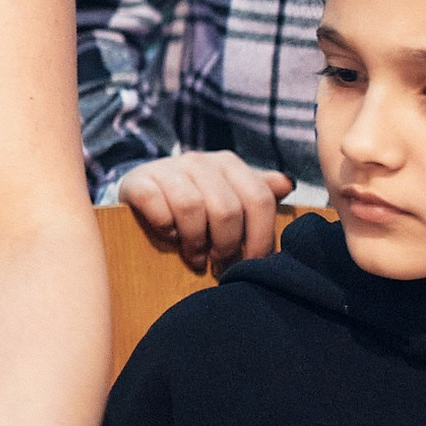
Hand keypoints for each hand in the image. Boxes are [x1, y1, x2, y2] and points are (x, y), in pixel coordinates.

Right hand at [116, 153, 293, 274]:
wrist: (142, 188)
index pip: (259, 200)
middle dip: (226, 245)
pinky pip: (157, 205)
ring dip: (195, 241)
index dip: (260, 237)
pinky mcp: (138, 181)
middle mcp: (200, 160)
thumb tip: (287, 184)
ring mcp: (166, 168)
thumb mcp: (228, 195)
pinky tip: (169, 236)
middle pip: (226, 209)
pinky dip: (166, 227)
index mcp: (229, 163)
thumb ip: (257, 193)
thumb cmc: (194, 200)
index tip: (252, 263)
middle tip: (219, 264)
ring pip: (192, 208)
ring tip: (195, 257)